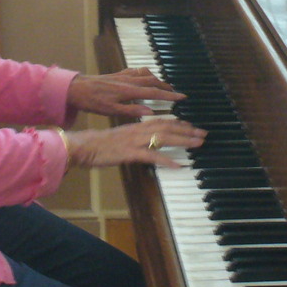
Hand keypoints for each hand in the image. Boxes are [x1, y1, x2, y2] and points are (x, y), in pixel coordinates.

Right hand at [65, 119, 206, 168]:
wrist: (83, 146)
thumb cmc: (99, 145)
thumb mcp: (120, 137)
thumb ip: (135, 137)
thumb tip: (147, 142)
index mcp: (136, 126)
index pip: (162, 122)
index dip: (179, 123)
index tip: (192, 126)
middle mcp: (138, 130)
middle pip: (168, 127)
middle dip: (188, 130)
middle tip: (204, 134)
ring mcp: (135, 141)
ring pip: (163, 138)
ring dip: (183, 140)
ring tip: (198, 144)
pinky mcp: (130, 153)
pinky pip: (151, 156)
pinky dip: (166, 160)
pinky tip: (178, 165)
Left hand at [67, 68, 185, 118]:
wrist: (77, 88)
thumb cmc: (92, 101)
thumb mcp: (111, 111)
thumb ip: (132, 110)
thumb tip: (151, 111)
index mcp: (129, 91)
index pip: (154, 93)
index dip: (170, 95)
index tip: (182, 97)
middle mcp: (129, 80)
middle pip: (153, 81)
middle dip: (167, 87)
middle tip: (176, 92)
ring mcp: (124, 75)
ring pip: (146, 74)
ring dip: (157, 79)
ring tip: (164, 86)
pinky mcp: (118, 74)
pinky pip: (136, 71)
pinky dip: (145, 73)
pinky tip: (146, 77)